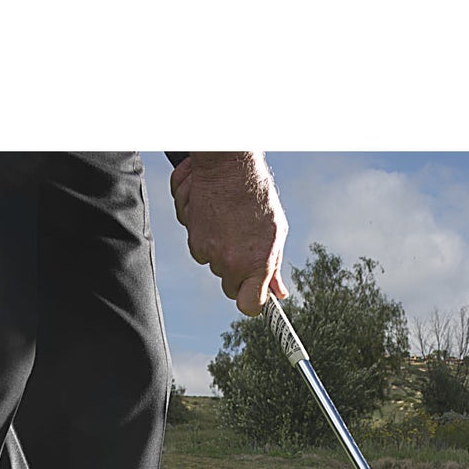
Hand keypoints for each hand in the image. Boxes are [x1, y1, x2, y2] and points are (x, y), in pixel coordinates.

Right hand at [170, 152, 289, 314]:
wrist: (228, 163)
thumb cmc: (256, 194)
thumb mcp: (275, 231)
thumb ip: (274, 265)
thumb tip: (278, 292)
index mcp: (255, 262)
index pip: (249, 305)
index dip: (251, 301)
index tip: (254, 294)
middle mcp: (229, 261)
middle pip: (229, 285)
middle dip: (236, 271)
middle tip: (243, 245)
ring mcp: (208, 250)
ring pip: (212, 264)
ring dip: (219, 248)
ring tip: (229, 221)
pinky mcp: (191, 236)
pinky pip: (198, 246)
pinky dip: (203, 232)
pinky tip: (214, 213)